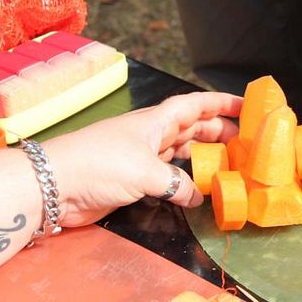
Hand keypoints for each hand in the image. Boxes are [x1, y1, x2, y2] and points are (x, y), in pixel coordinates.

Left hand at [44, 91, 241, 226]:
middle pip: (193, 128)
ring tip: (229, 165)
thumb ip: (178, 184)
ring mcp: (143, 158)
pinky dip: (186, 181)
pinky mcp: (135, 180)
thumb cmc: (102, 165)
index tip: (247, 106)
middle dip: (219, 131)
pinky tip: (199, 192)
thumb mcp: (145, 172)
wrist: (55, 185)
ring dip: (205, 156)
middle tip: (245, 143)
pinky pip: (170, 177)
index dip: (221, 103)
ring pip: (183, 152)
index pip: (195, 105)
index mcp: (156, 121)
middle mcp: (153, 135)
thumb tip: (198, 197)